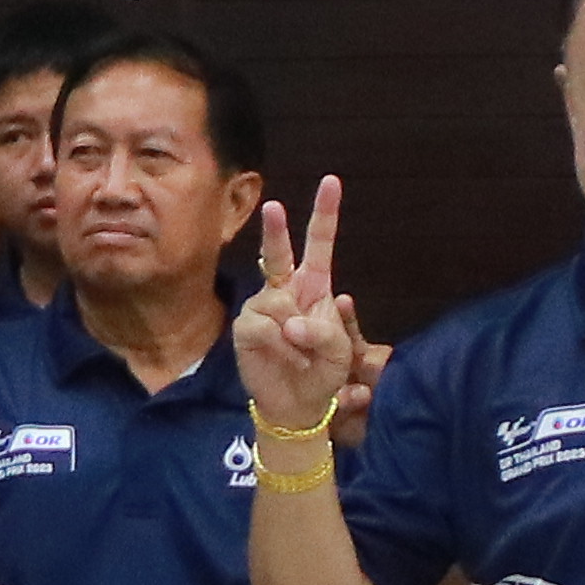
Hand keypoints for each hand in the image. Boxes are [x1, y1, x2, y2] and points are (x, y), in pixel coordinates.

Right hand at [234, 177, 360, 435]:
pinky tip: (283, 357)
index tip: (331, 181)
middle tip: (274, 207)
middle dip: (276, 230)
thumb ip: (322, 331)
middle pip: (280, 253)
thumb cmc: (322, 371)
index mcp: (316, 286)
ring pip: (276, 304)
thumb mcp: (339, 350)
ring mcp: (263, 306)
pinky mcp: (246, 326)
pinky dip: (278, 345)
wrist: (297, 403)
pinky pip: (262, 327)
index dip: (324, 213)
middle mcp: (286, 289)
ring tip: (299, 354)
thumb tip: (289, 324)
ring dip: (294, 333)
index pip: (320, 244)